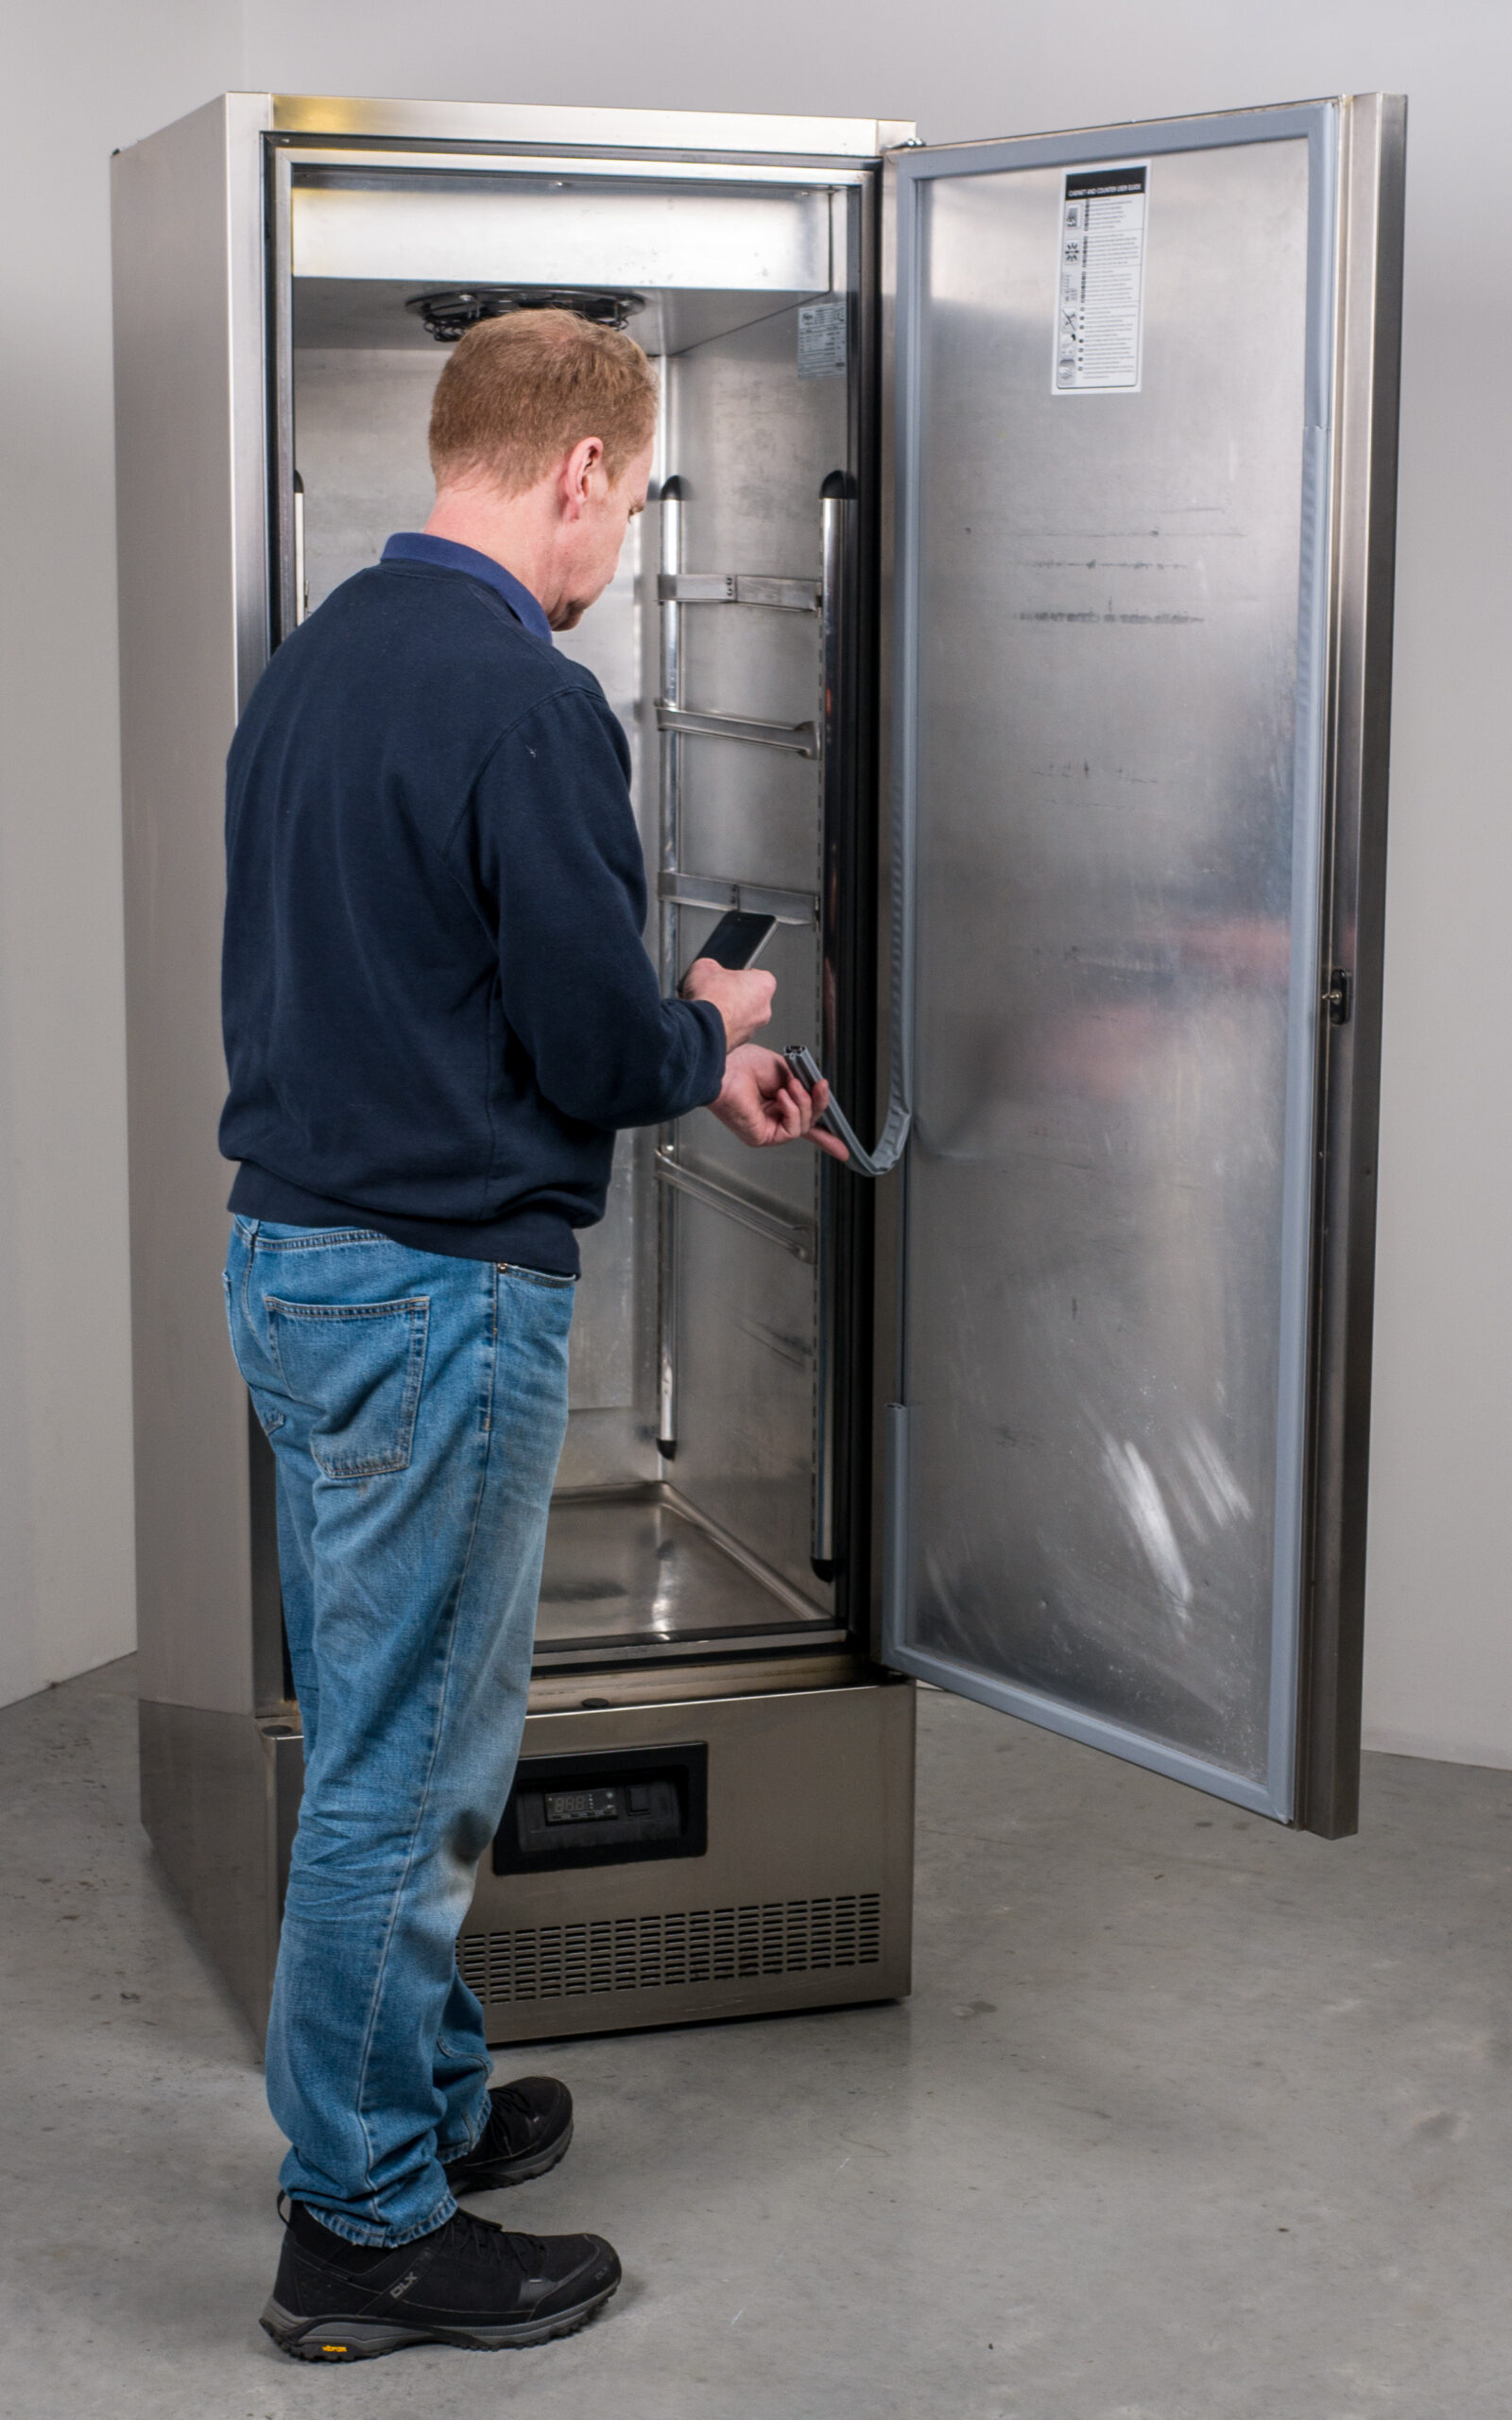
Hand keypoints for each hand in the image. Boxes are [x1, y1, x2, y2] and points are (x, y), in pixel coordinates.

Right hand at [681, 958, 775, 1052]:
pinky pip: (729, 1032)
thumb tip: (708, 972)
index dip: (737, 975)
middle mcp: (764, 1009)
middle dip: (732, 996)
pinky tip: (704, 1022)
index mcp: (764, 985)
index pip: (756, 975)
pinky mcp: (738, 1044)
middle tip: (715, 992)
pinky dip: (719, 1027)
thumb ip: (713, 967)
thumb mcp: (705, 966)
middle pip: (749, 998)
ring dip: (726, 1014)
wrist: (700, 1028)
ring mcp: (752, 1030)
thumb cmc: (711, 998)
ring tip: (707, 1008)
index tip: (725, 976)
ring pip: (740, 1018)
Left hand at [708, 1046, 849, 1159]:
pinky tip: (782, 1097)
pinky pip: (791, 1130)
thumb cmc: (744, 1064)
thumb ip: (804, 1084)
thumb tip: (817, 1093)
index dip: (826, 1135)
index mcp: (777, 1101)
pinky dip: (792, 1111)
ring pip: (803, 1126)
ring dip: (803, 1103)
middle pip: (809, 1122)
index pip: (805, 1121)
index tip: (844, 1148)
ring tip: (793, 1085)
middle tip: (821, 1086)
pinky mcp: (762, 1137)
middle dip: (819, 1104)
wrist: (726, 1066)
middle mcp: (772, 1117)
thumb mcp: (785, 1070)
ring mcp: (768, 1128)